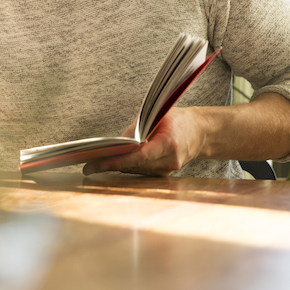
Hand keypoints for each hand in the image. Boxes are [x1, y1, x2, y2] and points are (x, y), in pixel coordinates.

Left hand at [82, 107, 204, 176]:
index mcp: (169, 143)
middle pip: (134, 166)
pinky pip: (142, 170)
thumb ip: (138, 129)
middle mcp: (169, 161)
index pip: (139, 156)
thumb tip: (117, 143)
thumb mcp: (158, 115)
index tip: (98, 163)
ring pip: (136, 170)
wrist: (202, 133)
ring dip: (117, 167)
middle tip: (88, 166)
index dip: (117, 161)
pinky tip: (114, 163)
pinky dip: (128, 166)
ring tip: (95, 165)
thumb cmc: (179, 121)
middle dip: (111, 165)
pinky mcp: (164, 174)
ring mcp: (168, 170)